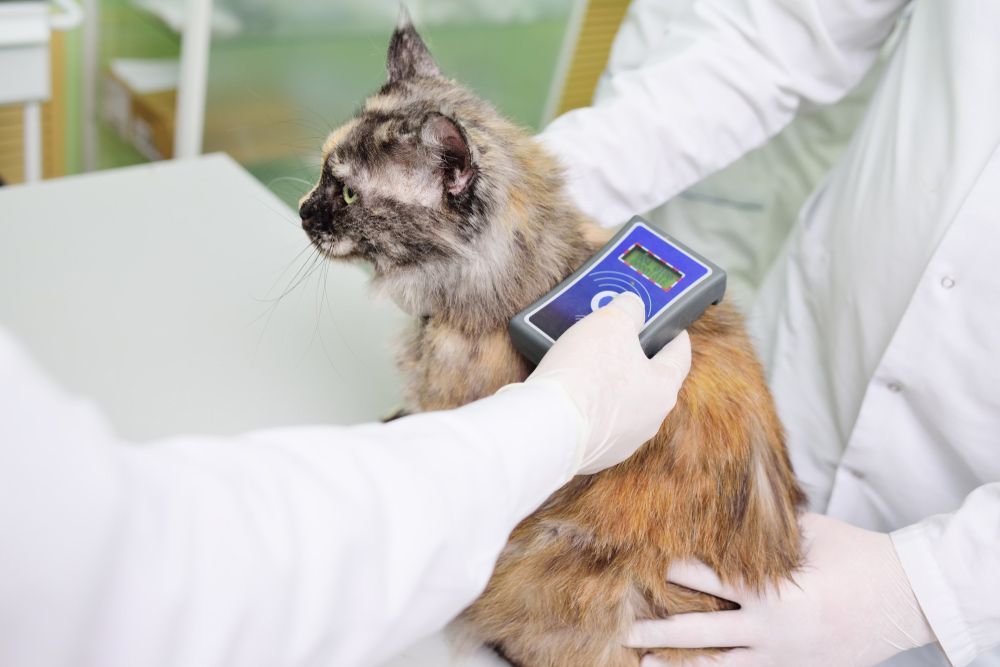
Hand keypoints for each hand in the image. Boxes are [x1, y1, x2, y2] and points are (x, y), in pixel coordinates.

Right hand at [524, 292, 690, 473]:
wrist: (546, 426)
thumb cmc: (585, 374)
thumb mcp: (611, 320)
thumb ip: (629, 308)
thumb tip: (632, 307)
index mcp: (662, 390)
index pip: (679, 355)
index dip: (674, 334)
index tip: (670, 325)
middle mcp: (647, 421)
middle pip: (646, 380)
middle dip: (632, 357)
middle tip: (614, 337)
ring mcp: (620, 442)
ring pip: (619, 403)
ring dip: (606, 383)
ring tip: (583, 362)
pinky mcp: (591, 454)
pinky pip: (592, 422)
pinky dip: (584, 405)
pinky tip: (568, 392)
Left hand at [626, 513, 935, 665]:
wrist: (909, 599)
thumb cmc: (861, 556)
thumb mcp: (811, 533)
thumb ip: (766, 529)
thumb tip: (727, 508)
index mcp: (774, 592)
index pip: (709, 580)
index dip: (674, 572)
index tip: (643, 566)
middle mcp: (772, 630)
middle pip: (702, 632)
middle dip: (661, 631)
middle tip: (627, 629)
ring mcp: (785, 656)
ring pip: (720, 664)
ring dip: (682, 663)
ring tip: (646, 662)